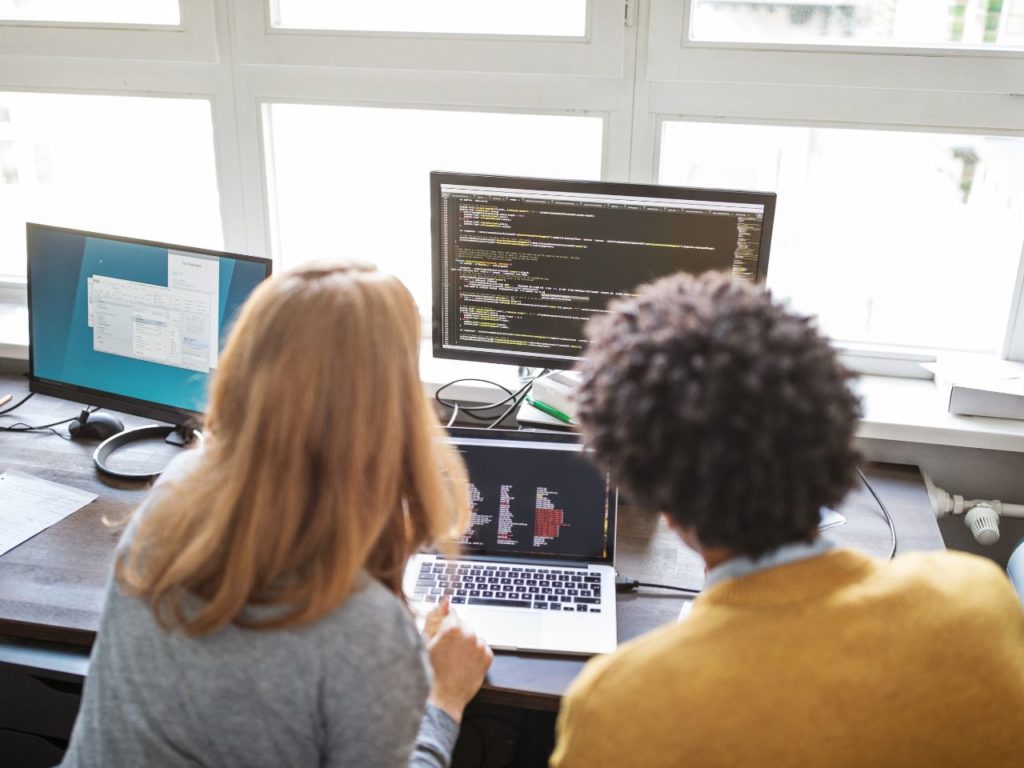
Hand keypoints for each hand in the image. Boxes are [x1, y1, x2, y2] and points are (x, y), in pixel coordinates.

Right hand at [423, 599, 492, 722]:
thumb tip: (445, 600)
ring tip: (454, 660)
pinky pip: (481, 648)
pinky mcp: (488, 657)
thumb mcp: (425, 641)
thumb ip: (435, 617)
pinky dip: (475, 653)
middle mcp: (469, 633)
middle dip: (455, 633)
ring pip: (472, 636)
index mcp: (451, 627)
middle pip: (462, 625)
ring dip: (466, 643)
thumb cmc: (429, 671)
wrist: (442, 698)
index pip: (451, 614)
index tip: (441, 636)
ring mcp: (479, 646)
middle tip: (445, 652)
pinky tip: (464, 664)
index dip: (444, 624)